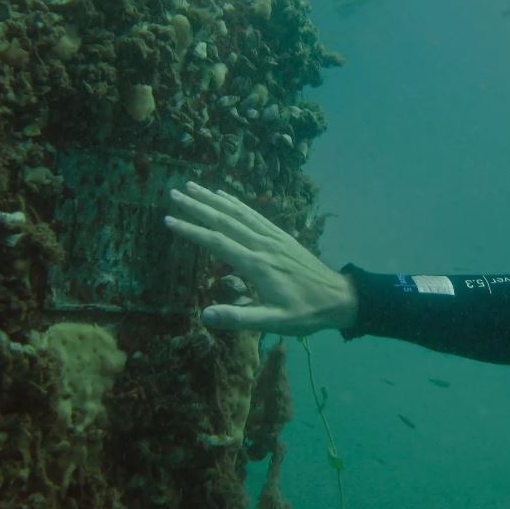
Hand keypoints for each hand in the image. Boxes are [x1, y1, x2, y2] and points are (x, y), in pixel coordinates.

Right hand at [165, 182, 357, 334]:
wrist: (340, 297)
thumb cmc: (306, 313)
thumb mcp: (274, 322)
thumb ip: (240, 318)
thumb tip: (204, 315)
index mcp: (258, 265)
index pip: (218, 243)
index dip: (192, 231)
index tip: (169, 220)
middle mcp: (263, 245)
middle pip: (225, 221)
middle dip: (198, 207)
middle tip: (174, 194)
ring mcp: (274, 238)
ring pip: (239, 213)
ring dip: (214, 199)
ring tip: (193, 186)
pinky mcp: (282, 236)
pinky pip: (255, 215)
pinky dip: (237, 203)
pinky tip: (225, 196)